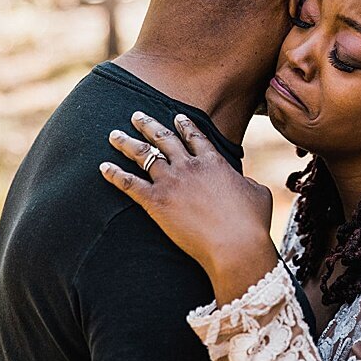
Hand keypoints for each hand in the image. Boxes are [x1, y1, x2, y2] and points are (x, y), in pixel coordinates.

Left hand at [101, 112, 280, 304]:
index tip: (176, 115)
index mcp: (213, 161)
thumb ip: (248, 183)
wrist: (236, 245)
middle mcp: (189, 165)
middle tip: (136, 115)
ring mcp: (171, 181)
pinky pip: (130, 184)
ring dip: (126, 143)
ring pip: (143, 155)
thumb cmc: (252, 224)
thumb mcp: (258, 194)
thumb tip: (246, 183)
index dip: (184, 125)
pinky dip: (115, 175)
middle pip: (163, 138)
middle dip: (148, 124)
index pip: (195, 137)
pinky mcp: (156, 202)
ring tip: (113, 134)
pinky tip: (103, 168)